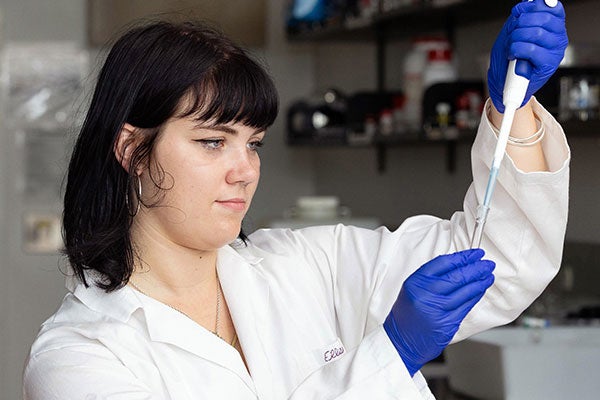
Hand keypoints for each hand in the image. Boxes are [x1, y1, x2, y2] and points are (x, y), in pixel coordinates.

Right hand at [383, 249, 494, 375]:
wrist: (400, 342)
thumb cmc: (407, 316)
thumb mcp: (412, 290)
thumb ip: (431, 278)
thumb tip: (458, 266)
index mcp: (416, 282)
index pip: (443, 263)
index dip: (462, 257)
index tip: (474, 254)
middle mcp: (425, 295)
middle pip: (456, 276)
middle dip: (475, 268)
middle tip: (487, 263)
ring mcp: (437, 310)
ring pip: (464, 292)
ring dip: (480, 282)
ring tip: (488, 275)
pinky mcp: (447, 324)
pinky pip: (465, 306)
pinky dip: (475, 296)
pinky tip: (480, 290)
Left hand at [488, 0, 567, 111]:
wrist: (503, 82)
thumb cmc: (509, 57)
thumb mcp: (513, 31)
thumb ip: (521, 17)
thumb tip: (527, 4)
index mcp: (554, 27)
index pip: (552, 8)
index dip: (533, 7)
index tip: (518, 12)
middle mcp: (558, 38)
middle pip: (543, 18)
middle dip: (520, 23)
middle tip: (511, 34)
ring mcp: (555, 52)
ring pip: (535, 33)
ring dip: (515, 38)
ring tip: (510, 47)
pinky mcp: (548, 65)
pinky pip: (530, 49)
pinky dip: (516, 50)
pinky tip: (512, 55)